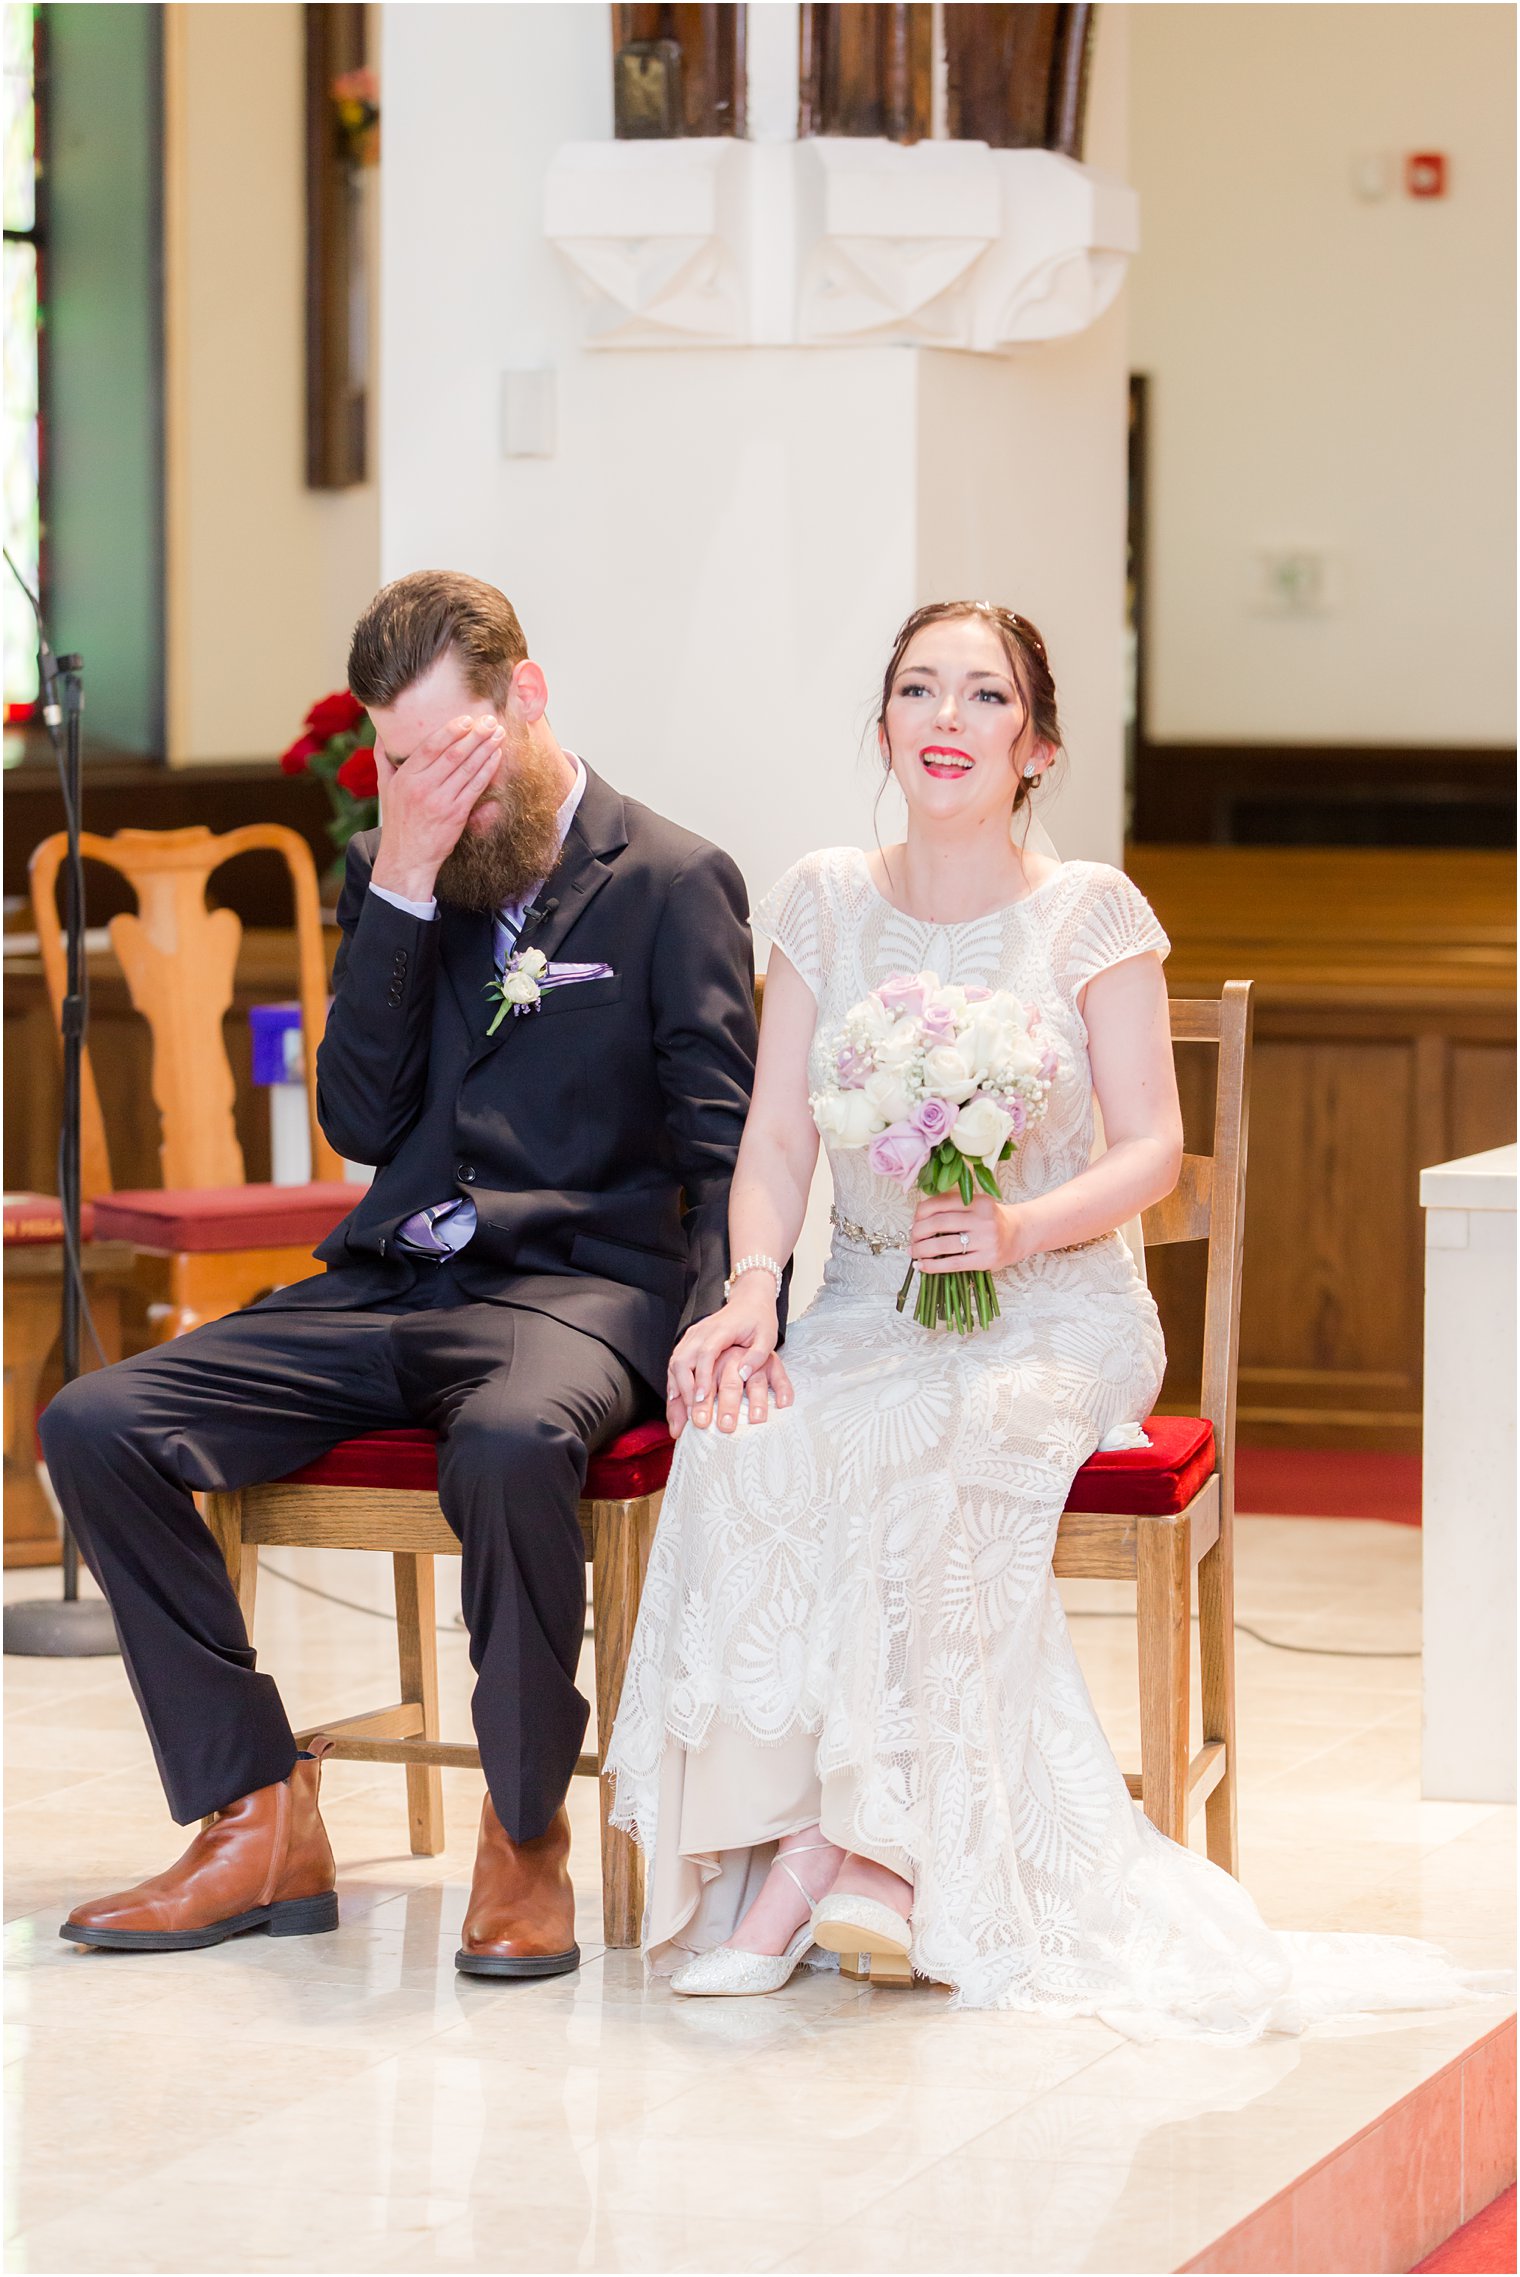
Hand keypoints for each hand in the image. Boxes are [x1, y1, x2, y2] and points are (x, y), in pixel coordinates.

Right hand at [371, 714, 504, 901]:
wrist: (407, 858)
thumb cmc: (398, 821)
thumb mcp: (385, 788)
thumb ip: (384, 759)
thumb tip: (382, 734)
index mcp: (405, 777)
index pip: (430, 747)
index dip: (450, 731)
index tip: (466, 719)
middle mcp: (422, 787)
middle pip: (453, 755)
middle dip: (474, 735)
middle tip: (489, 720)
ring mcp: (440, 801)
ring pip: (467, 769)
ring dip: (485, 749)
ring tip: (498, 734)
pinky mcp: (456, 815)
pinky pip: (475, 787)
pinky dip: (487, 770)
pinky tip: (496, 757)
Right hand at [665, 1283, 790, 1436]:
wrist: (748, 1300)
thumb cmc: (759, 1320)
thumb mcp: (767, 1336)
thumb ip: (757, 1356)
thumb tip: (742, 1375)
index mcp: (720, 1330)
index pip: (706, 1353)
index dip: (701, 1377)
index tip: (702, 1399)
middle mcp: (700, 1332)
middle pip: (683, 1361)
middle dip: (685, 1390)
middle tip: (692, 1415)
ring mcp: (691, 1337)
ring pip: (674, 1365)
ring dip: (676, 1392)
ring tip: (681, 1418)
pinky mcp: (688, 1343)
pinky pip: (675, 1366)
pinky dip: (674, 1387)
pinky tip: (676, 1407)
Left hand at [909, 1190, 1026, 1273]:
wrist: (1020, 1234)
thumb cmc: (991, 1219)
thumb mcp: (976, 1204)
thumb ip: (952, 1205)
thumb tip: (917, 1220)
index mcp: (978, 1201)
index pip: (941, 1202)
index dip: (921, 1212)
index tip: (914, 1220)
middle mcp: (983, 1218)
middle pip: (939, 1223)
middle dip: (918, 1231)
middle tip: (912, 1238)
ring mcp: (986, 1240)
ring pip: (943, 1244)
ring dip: (922, 1249)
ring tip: (913, 1252)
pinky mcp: (986, 1260)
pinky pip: (953, 1264)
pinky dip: (933, 1266)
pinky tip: (922, 1266)